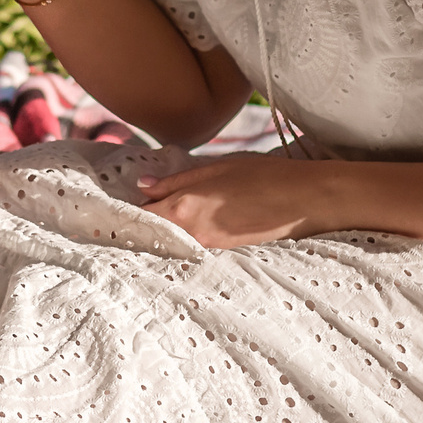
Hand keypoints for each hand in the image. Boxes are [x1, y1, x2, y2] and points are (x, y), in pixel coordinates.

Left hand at [133, 152, 328, 248]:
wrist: (307, 201)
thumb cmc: (265, 176)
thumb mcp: (218, 167)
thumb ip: (176, 180)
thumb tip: (143, 186)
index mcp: (184, 206)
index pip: (141, 214)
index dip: (127, 210)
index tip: (114, 207)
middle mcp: (191, 233)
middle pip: (152, 233)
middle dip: (139, 226)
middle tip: (128, 217)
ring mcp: (208, 248)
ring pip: (172, 243)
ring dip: (161, 235)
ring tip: (154, 223)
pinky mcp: (225, 255)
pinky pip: (193, 250)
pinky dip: (183, 242)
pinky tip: (185, 232)